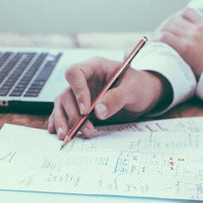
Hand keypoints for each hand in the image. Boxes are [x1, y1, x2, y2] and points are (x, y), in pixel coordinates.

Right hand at [48, 57, 170, 138]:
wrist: (145, 95)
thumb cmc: (140, 85)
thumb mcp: (133, 89)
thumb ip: (117, 98)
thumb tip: (98, 111)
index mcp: (96, 67)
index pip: (76, 73)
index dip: (78, 91)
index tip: (86, 110)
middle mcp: (85, 79)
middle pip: (67, 93)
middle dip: (74, 113)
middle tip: (85, 129)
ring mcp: (81, 93)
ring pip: (63, 103)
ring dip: (64, 120)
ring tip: (67, 135)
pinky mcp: (81, 106)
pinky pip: (65, 111)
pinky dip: (60, 121)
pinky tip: (58, 131)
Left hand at [152, 8, 202, 77]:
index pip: (187, 13)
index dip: (175, 18)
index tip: (171, 26)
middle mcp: (198, 28)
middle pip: (174, 19)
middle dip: (164, 26)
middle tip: (158, 36)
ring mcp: (192, 37)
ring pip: (167, 26)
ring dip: (158, 32)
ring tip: (154, 41)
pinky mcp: (185, 48)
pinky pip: (164, 37)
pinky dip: (156, 39)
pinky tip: (154, 45)